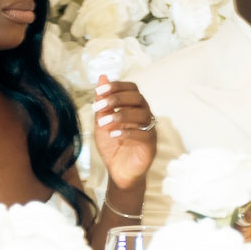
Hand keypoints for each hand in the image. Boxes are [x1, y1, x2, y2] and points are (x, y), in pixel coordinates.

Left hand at [92, 76, 155, 194]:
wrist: (118, 172)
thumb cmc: (112, 146)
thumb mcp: (101, 122)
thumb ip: (102, 102)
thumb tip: (101, 77)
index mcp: (134, 107)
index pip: (132, 88)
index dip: (117, 86)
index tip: (99, 91)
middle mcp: (145, 115)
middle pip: (138, 98)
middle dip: (117, 99)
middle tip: (99, 107)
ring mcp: (150, 130)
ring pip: (142, 115)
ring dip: (120, 117)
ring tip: (103, 124)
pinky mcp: (151, 146)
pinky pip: (144, 135)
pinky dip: (128, 133)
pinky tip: (113, 135)